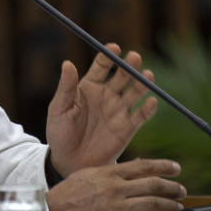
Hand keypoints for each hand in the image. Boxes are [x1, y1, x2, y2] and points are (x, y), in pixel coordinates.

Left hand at [46, 44, 158, 176]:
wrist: (69, 163)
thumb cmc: (60, 134)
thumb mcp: (58, 110)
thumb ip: (65, 88)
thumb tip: (67, 63)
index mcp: (89, 87)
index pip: (102, 66)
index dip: (108, 56)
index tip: (114, 48)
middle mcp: (107, 95)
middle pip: (122, 75)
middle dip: (129, 66)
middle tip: (134, 57)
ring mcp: (119, 110)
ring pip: (135, 92)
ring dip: (142, 83)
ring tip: (147, 76)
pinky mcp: (128, 128)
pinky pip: (141, 116)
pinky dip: (148, 109)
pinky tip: (151, 102)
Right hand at [46, 158, 185, 210]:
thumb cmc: (65, 196)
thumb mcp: (87, 175)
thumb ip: (110, 172)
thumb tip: (132, 168)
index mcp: (108, 173)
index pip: (143, 166)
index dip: (163, 166)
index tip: (175, 168)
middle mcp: (115, 188)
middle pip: (152, 184)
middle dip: (171, 187)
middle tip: (181, 190)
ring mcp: (115, 207)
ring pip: (151, 204)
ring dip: (169, 206)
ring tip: (178, 208)